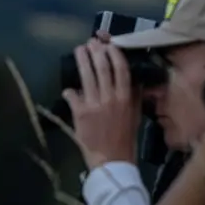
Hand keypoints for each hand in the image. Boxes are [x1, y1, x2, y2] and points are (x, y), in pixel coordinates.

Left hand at [62, 40, 139, 169]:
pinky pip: (73, 95)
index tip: (109, 44)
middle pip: (102, 68)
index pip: (121, 69)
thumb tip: (135, 79)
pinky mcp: (81, 114)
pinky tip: (68, 89)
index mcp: (125, 97)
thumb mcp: (135, 115)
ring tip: (79, 51)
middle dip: (96, 52)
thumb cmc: (125, 138)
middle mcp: (110, 98)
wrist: (112, 161)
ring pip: (86, 76)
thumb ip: (134, 96)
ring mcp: (94, 105)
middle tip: (90, 43)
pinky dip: (70, 91)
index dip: (114, 54)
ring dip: (82, 61)